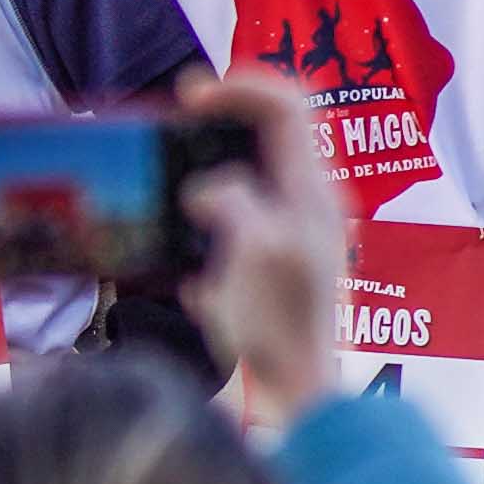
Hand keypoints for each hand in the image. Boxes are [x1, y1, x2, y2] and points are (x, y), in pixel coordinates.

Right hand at [181, 75, 350, 428]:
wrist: (300, 398)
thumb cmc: (281, 326)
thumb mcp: (255, 250)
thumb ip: (230, 201)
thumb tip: (204, 190)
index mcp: (310, 191)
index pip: (287, 104)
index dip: (239, 86)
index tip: (188, 96)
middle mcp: (308, 206)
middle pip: (271, 134)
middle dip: (221, 121)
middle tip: (176, 126)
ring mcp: (293, 238)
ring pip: (251, 180)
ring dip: (210, 176)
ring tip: (173, 198)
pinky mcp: (273, 272)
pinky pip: (238, 227)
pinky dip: (210, 228)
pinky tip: (193, 275)